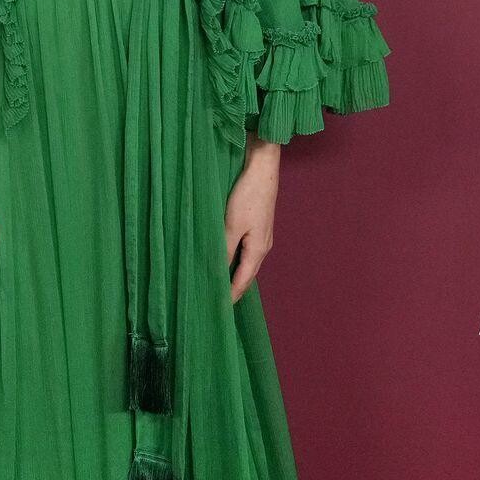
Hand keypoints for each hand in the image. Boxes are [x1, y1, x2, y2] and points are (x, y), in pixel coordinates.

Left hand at [225, 136, 280, 301]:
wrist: (262, 169)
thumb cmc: (247, 196)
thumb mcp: (231, 226)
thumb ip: (224, 251)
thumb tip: (217, 272)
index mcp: (258, 250)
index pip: (242, 281)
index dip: (230, 296)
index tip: (218, 310)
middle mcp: (263, 247)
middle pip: (247, 275)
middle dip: (233, 289)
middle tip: (217, 303)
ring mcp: (262, 237)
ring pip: (247, 264)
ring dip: (234, 276)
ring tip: (219, 286)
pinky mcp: (258, 227)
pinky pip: (246, 252)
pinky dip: (236, 261)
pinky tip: (226, 261)